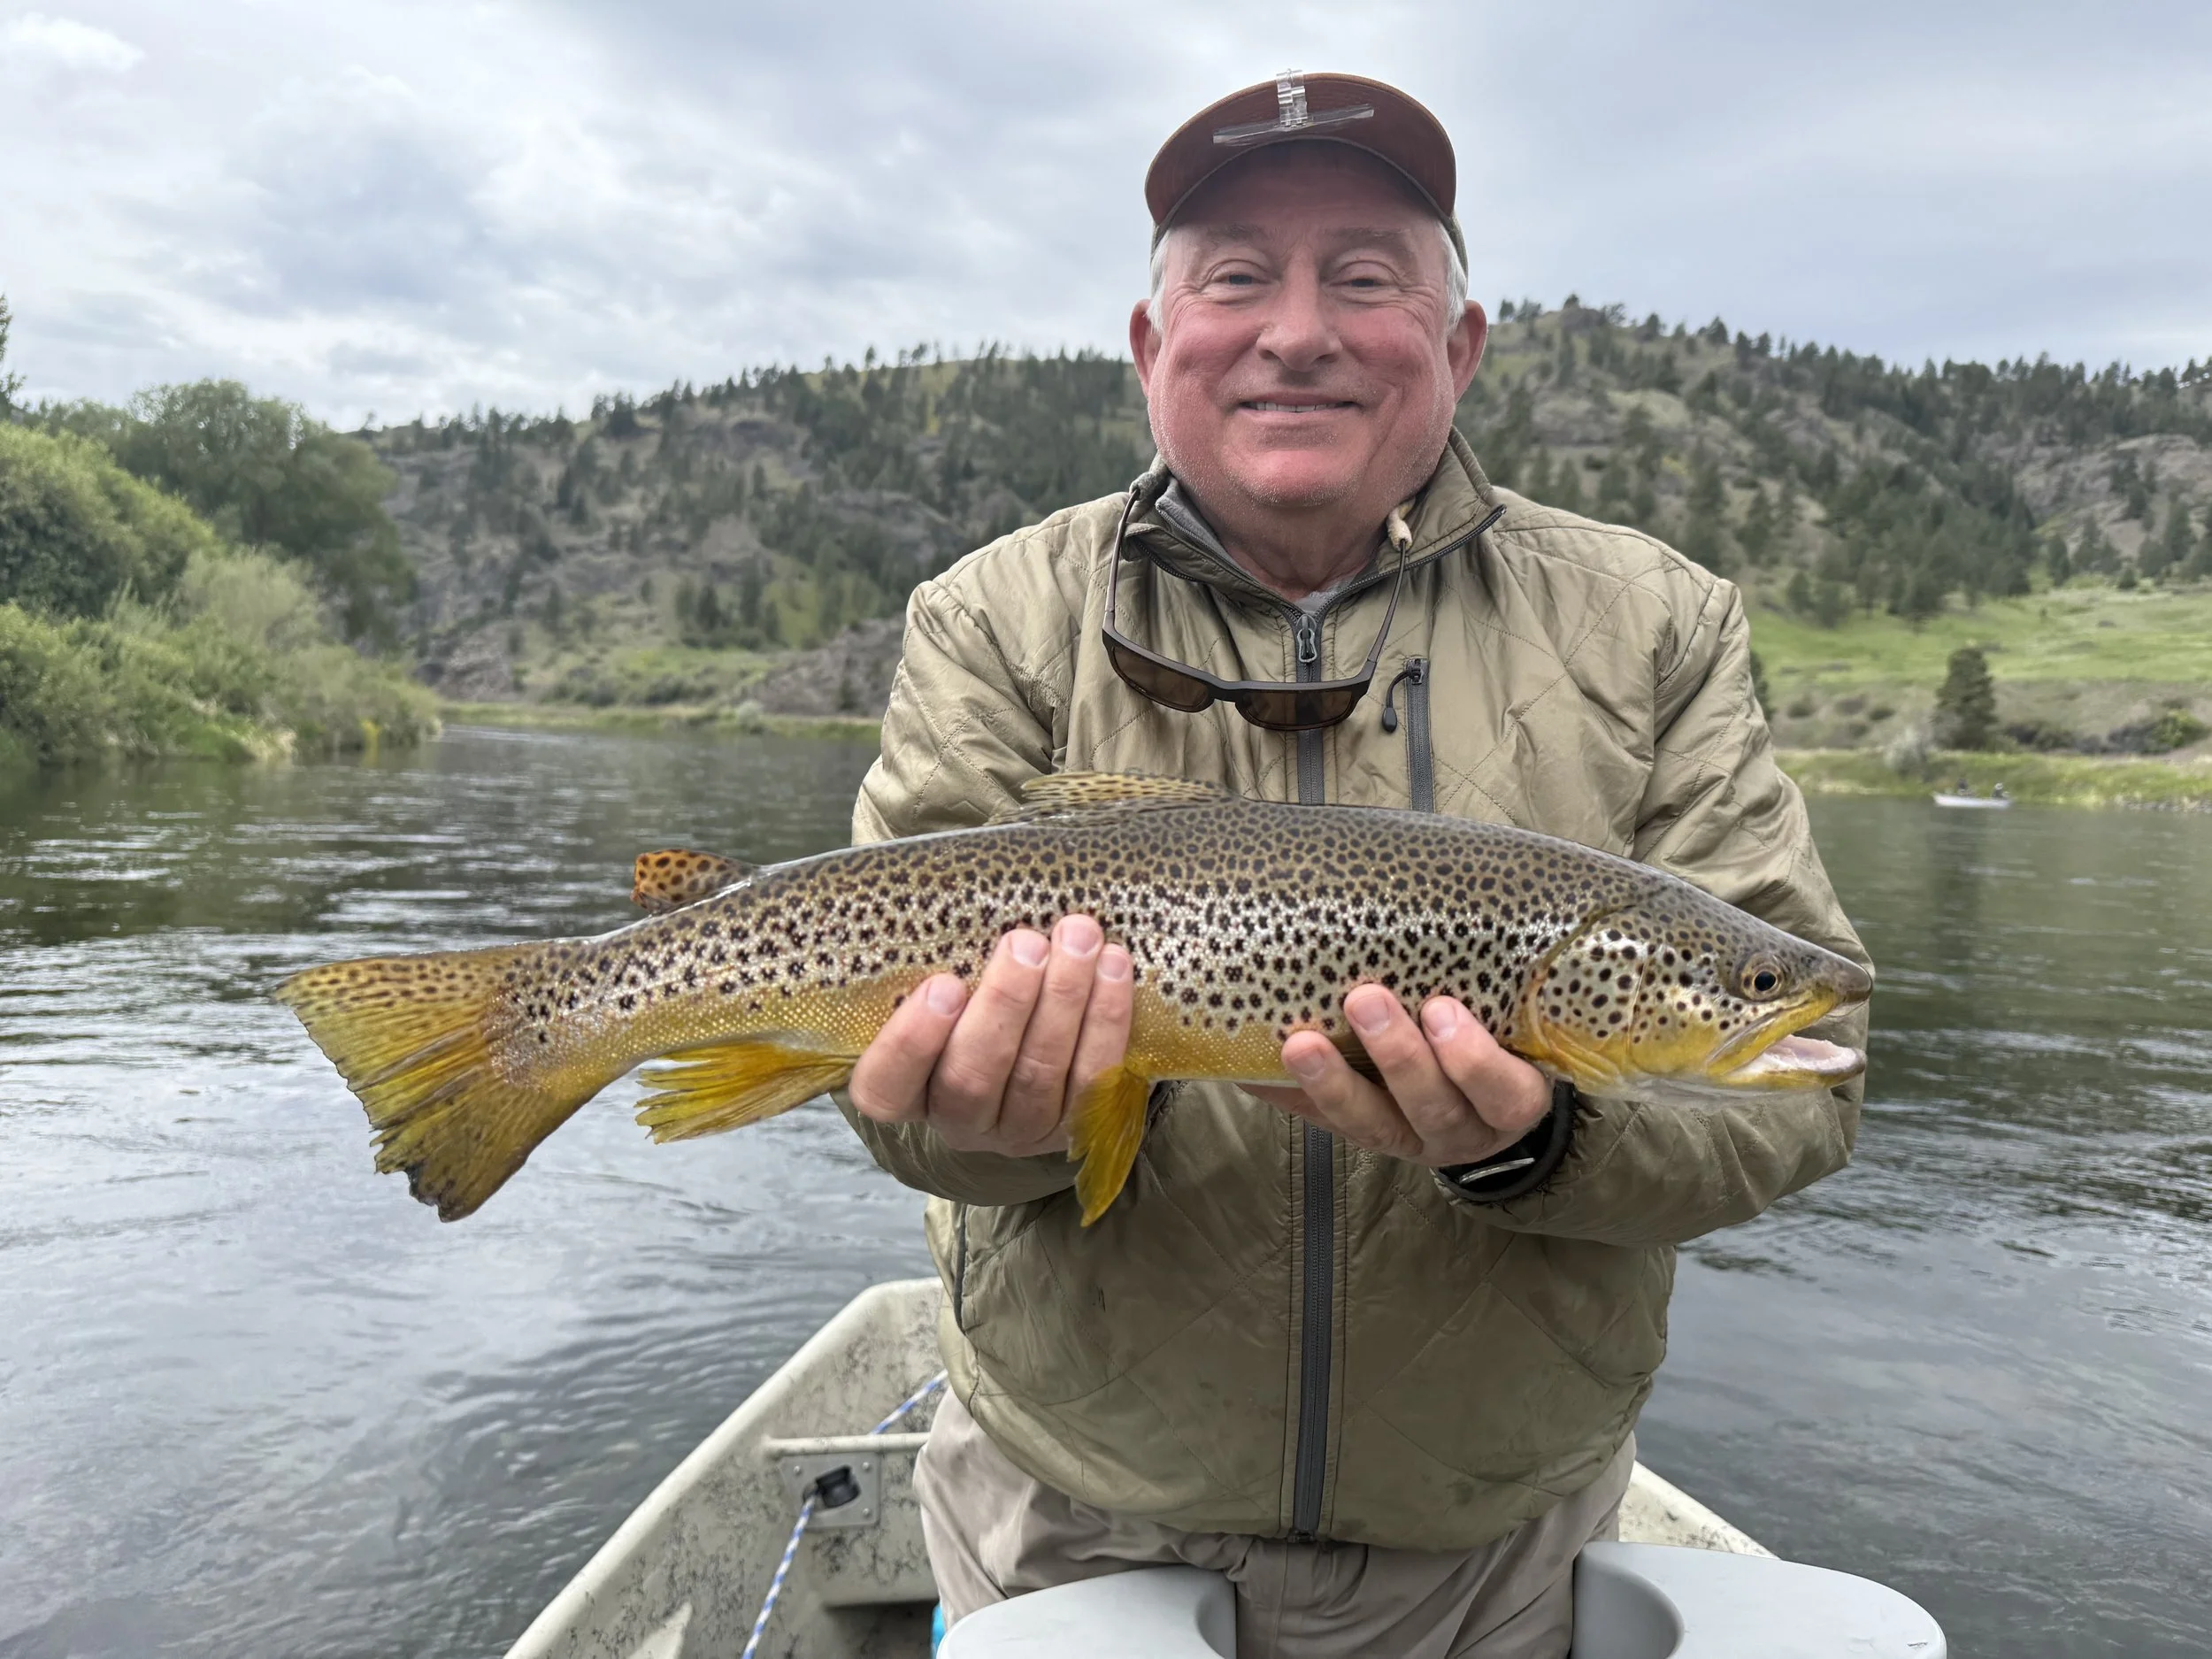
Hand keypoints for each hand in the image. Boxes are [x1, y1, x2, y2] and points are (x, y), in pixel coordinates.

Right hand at [848, 915, 1134, 1156]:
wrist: (1038, 1034)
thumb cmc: (971, 992)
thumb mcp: (938, 980)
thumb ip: (933, 958)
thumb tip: (948, 888)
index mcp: (907, 1090)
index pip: (885, 1087)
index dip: (910, 1043)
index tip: (943, 983)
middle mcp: (959, 1121)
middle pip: (972, 1078)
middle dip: (1004, 1006)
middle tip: (1025, 943)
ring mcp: (1021, 1129)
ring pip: (1039, 1073)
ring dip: (1063, 1000)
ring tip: (1078, 938)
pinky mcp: (1079, 1123)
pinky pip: (1095, 1076)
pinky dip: (1106, 1018)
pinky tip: (1113, 966)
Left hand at [1249, 985, 1550, 1166]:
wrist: (1472, 1088)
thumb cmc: (1496, 1029)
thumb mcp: (1512, 1012)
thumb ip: (1493, 971)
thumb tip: (1448, 886)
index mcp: (1511, 1097)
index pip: (1507, 1094)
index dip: (1475, 1061)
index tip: (1442, 1007)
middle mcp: (1463, 1129)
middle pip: (1434, 1108)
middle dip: (1397, 1056)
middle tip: (1364, 999)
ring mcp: (1410, 1140)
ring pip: (1374, 1124)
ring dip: (1335, 1083)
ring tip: (1301, 1043)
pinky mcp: (1360, 1136)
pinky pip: (1321, 1124)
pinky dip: (1288, 1096)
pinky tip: (1254, 1070)